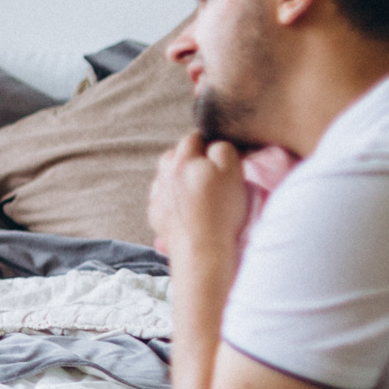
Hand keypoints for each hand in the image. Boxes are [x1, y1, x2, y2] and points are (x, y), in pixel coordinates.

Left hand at [147, 132, 248, 265]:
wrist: (202, 250)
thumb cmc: (222, 210)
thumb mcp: (232, 171)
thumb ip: (222, 149)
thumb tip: (213, 145)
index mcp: (182, 160)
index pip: (193, 139)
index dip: (208, 144)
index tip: (218, 156)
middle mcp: (164, 175)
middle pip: (174, 156)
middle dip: (190, 159)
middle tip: (208, 172)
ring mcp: (157, 196)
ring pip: (166, 177)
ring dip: (178, 178)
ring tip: (197, 191)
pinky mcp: (155, 215)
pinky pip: (162, 199)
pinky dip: (172, 198)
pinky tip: (187, 208)